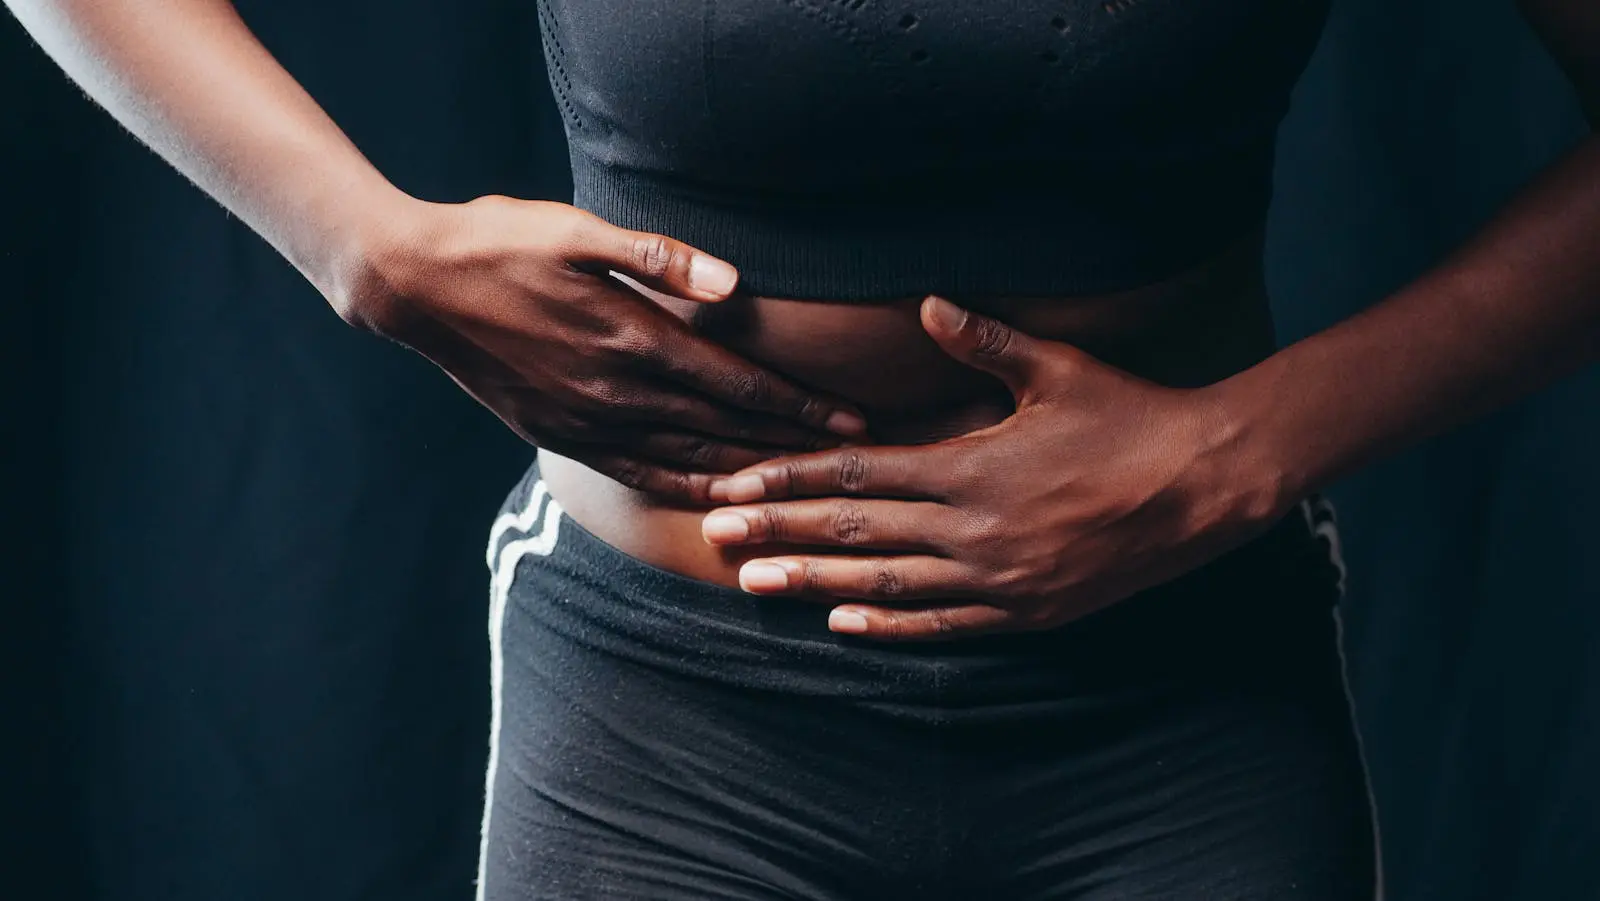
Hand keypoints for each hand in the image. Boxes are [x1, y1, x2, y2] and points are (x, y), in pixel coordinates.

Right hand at [336, 195, 867, 503]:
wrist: (414, 287)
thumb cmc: (499, 242)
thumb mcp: (577, 230)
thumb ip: (659, 258)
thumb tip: (732, 285)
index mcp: (631, 336)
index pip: (737, 383)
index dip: (799, 407)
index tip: (853, 423)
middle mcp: (615, 391)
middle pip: (725, 429)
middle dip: (794, 448)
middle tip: (852, 467)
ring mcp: (586, 421)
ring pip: (687, 459)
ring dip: (750, 475)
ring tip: (803, 490)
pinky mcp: (561, 435)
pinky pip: (637, 474)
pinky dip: (685, 488)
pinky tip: (717, 499)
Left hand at [699, 297, 1287, 639]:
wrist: (1208, 484)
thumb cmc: (1132, 416)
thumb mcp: (1058, 368)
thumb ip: (984, 340)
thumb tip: (929, 302)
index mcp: (970, 465)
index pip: (856, 472)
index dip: (790, 479)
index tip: (737, 483)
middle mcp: (974, 528)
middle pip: (855, 531)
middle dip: (778, 532)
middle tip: (712, 535)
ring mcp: (999, 578)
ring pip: (887, 583)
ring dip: (814, 584)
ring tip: (754, 585)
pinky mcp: (1027, 611)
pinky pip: (944, 624)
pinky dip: (890, 625)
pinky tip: (843, 624)